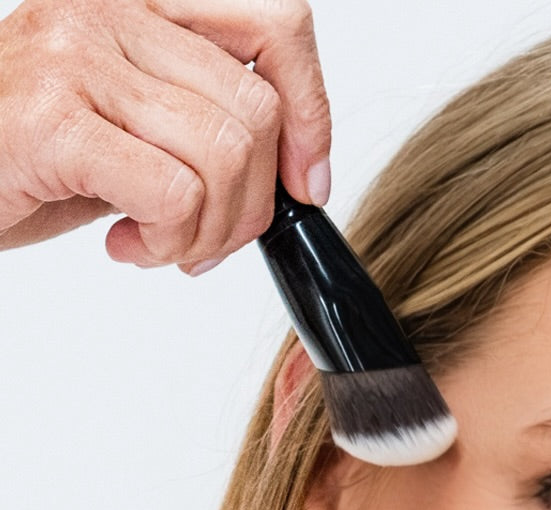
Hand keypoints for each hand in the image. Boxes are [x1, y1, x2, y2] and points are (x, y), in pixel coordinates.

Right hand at [0, 0, 330, 270]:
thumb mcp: (143, 128)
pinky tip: (129, 245)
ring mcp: (77, 55)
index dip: (311, 110)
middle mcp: (109, 7)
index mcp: (143, 1)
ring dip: (207, 231)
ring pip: (223, 154)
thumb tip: (299, 170)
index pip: (275, 22)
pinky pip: (174, 192)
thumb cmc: (40, 158)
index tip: (306, 180)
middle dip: (251, 205)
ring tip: (162, 244)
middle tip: (207, 241)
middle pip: (258, 112)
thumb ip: (212, 123)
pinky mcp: (53, 118)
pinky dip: (168, 240)